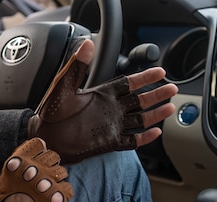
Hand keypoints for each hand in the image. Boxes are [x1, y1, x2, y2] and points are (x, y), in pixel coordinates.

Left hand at [29, 39, 177, 162]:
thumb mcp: (64, 86)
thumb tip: (88, 43)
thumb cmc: (51, 112)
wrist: (45, 137)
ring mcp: (111, 126)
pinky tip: (155, 132)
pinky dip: (144, 138)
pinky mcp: (109, 142)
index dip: (144, 77)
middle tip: (171, 89)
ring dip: (155, 114)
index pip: (128, 83)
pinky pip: (131, 141)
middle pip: (139, 101)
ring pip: (139, 120)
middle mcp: (110, 109)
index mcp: (102, 94)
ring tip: (169, 107)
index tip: (159, 71)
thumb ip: (78, 66)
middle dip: (156, 94)